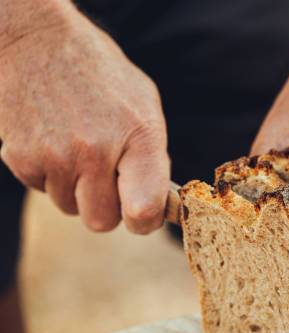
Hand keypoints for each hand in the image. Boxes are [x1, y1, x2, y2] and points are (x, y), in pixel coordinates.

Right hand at [0, 4, 168, 233]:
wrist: (39, 44)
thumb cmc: (102, 77)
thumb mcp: (145, 107)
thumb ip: (152, 157)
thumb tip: (156, 203)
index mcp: (138, 138)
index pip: (144, 210)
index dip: (145, 221)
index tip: (142, 214)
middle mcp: (95, 152)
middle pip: (101, 221)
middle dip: (107, 206)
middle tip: (107, 178)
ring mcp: (55, 157)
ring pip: (70, 207)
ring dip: (76, 189)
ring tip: (78, 148)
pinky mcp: (21, 158)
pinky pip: (42, 190)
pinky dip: (50, 175)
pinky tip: (55, 141)